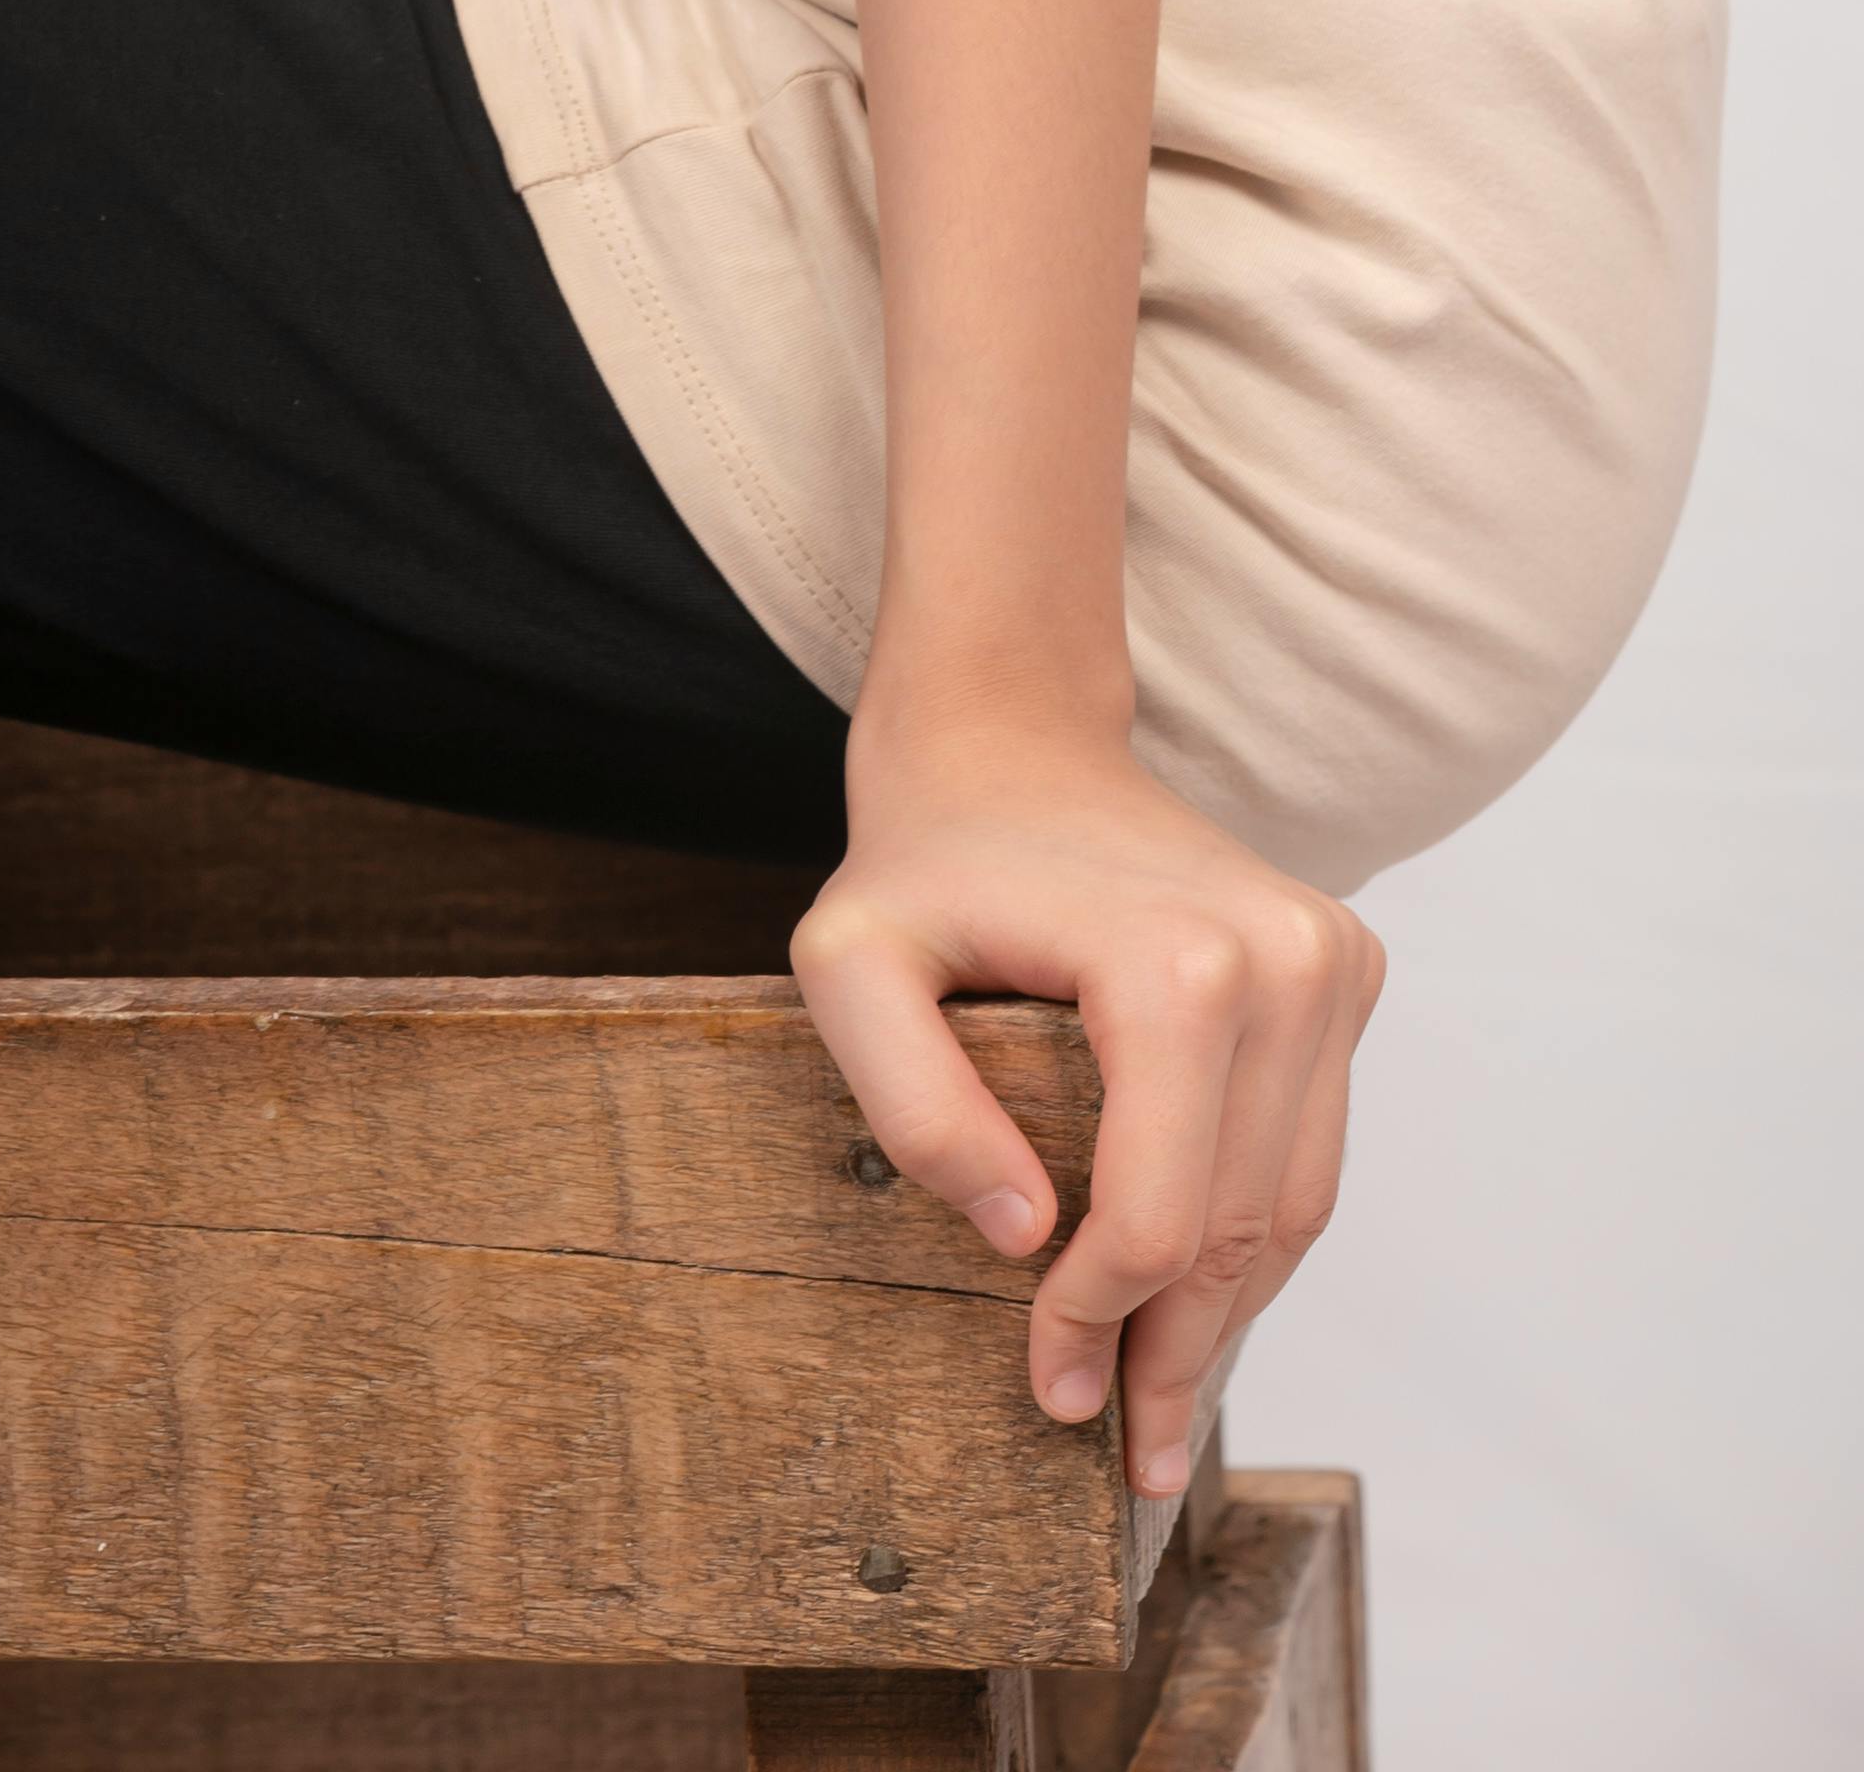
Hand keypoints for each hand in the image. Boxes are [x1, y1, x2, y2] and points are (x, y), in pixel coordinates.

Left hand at [792, 702, 1382, 1496]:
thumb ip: (914, 1104)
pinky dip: (1253, 1239)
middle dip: (1177, 1355)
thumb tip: (1023, 1237)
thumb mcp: (846, 968)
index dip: (1102, 1322)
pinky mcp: (1342, 967)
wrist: (1007, 731)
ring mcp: (1329, 958)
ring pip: (1294, 1206)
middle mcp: (1285, 958)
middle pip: (1239, 1226)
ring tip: (1166, 1410)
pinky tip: (1198, 1303)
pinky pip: (1308, 1151)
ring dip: (1229, 1318)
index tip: (1048, 1388)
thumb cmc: (924, 853)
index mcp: (1180, 962)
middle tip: (1131, 1458)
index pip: (1159, 1212)